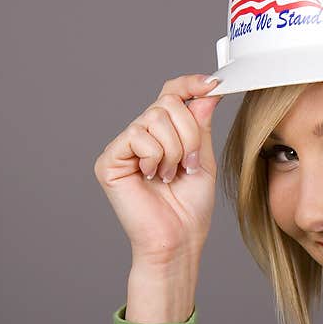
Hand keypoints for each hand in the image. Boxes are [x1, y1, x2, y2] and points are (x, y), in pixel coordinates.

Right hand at [93, 74, 223, 269]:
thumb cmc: (189, 208)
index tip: (213, 84)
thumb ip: (201, 125)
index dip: (190, 84)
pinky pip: (137, 136)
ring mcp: (124, 146)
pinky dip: (154, 157)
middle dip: (188, 133)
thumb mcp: (203, 158)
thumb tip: (206, 92)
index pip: (171, 93)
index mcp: (164, 133)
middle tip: (189, 163)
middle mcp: (141, 134)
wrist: (178, 239)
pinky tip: (152, 178)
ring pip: (154, 118)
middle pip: (166, 103)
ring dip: (174, 149)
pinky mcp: (109, 160)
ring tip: (170, 175)